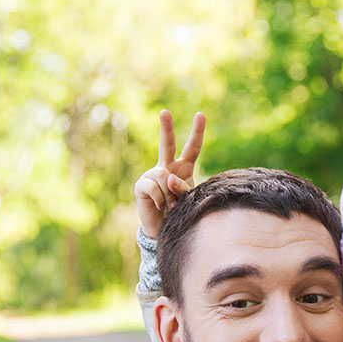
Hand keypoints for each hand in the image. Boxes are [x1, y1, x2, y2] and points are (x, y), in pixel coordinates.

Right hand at [134, 110, 205, 238]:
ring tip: (169, 205)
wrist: (163, 229)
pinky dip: (160, 198)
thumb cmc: (179, 212)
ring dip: (169, 194)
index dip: (197, 132)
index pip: (192, 148)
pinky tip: (159, 205)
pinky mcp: (142, 185)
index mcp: (183, 168)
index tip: (201, 115)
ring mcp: (153, 175)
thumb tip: (168, 177)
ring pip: (164, 176)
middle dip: (165, 128)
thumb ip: (182, 187)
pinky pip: (154, 187)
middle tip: (164, 112)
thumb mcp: (188, 199)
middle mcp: (167, 167)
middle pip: (167, 144)